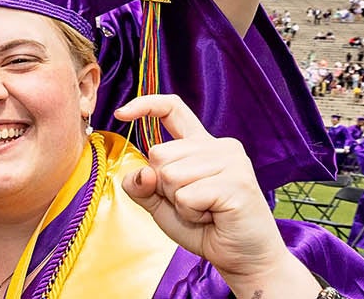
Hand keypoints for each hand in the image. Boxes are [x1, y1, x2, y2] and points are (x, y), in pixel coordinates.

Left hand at [114, 95, 316, 295]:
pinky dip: (190, 212)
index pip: (173, 109)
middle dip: (164, 187)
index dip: (145, 105)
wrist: (242, 258)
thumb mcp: (162, 205)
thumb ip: (143, 185)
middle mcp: (219, 146)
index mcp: (202, 145)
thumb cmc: (205, 229)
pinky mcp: (237, 182)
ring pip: (170, 175)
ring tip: (205, 211)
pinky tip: (213, 217)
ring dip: (178, 202)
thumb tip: (142, 172)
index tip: (121, 114)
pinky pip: (186, 195)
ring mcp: (231, 161)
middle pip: (159, 154)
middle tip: (193, 204)